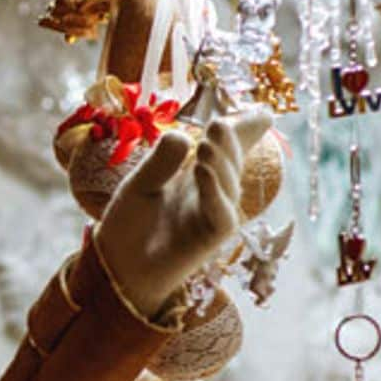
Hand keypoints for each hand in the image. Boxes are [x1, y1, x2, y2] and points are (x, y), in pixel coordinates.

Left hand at [95, 109, 273, 318]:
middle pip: (232, 164)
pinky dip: (214, 192)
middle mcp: (213, 194)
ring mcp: (214, 216)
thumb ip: (160, 162)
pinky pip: (222, 214)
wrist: (116, 267)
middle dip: (231, 142)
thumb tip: (182, 135)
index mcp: (198, 176)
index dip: (245, 131)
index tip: (263, 114)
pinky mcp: (211, 238)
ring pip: (229, 186)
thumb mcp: (140, 184)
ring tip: (206, 143)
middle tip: (220, 123)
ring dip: (221, 163)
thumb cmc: (130, 225)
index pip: (227, 150)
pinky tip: (203, 172)